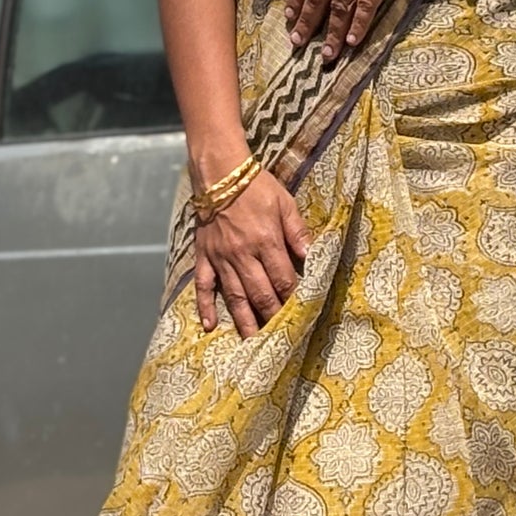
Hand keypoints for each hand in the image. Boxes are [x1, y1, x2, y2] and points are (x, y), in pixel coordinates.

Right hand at [194, 170, 309, 335]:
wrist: (220, 173)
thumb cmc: (257, 187)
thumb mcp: (285, 204)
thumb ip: (298, 232)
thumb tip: (312, 257)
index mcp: (266, 241)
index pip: (283, 279)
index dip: (292, 299)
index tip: (300, 315)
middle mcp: (243, 255)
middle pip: (260, 294)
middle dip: (272, 317)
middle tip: (280, 338)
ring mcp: (221, 258)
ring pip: (235, 296)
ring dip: (245, 321)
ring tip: (252, 343)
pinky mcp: (204, 256)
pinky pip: (203, 285)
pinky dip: (205, 306)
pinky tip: (209, 325)